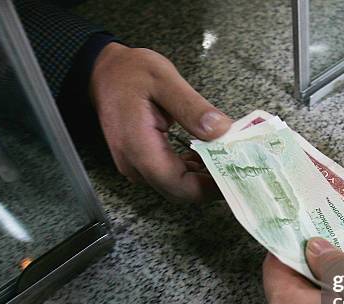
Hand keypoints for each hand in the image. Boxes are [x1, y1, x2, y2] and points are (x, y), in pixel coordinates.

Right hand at [89, 43, 231, 201]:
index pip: (178, 185)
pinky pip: (170, 176)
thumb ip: (192, 107)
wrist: (103, 72)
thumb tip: (220, 131)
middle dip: (210, 184)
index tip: (236, 175)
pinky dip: (191, 171)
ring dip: (203, 178)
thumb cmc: (130, 72)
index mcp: (139, 146)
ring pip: (176, 186)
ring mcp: (136, 166)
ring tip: (228, 160)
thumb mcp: (164, 80)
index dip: (209, 187)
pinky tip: (207, 157)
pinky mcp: (141, 163)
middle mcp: (135, 164)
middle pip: (179, 191)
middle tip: (239, 168)